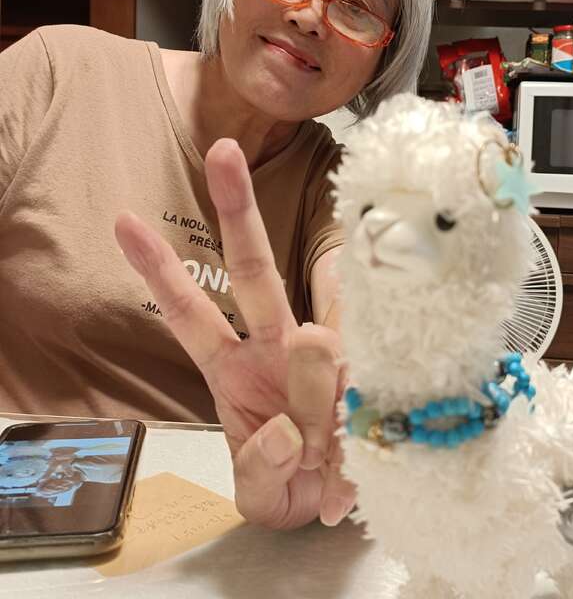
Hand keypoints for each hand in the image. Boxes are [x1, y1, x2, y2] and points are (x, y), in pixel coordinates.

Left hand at [115, 139, 353, 528]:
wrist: (340, 499)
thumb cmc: (289, 482)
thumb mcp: (262, 495)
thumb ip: (259, 471)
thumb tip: (283, 429)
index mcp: (233, 369)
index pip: (193, 312)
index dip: (161, 271)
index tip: (126, 221)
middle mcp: (275, 344)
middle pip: (254, 270)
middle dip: (236, 212)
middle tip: (221, 152)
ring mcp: (325, 349)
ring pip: (322, 330)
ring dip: (319, 394)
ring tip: (319, 453)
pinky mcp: (366, 364)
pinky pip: (367, 360)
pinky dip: (360, 394)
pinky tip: (354, 422)